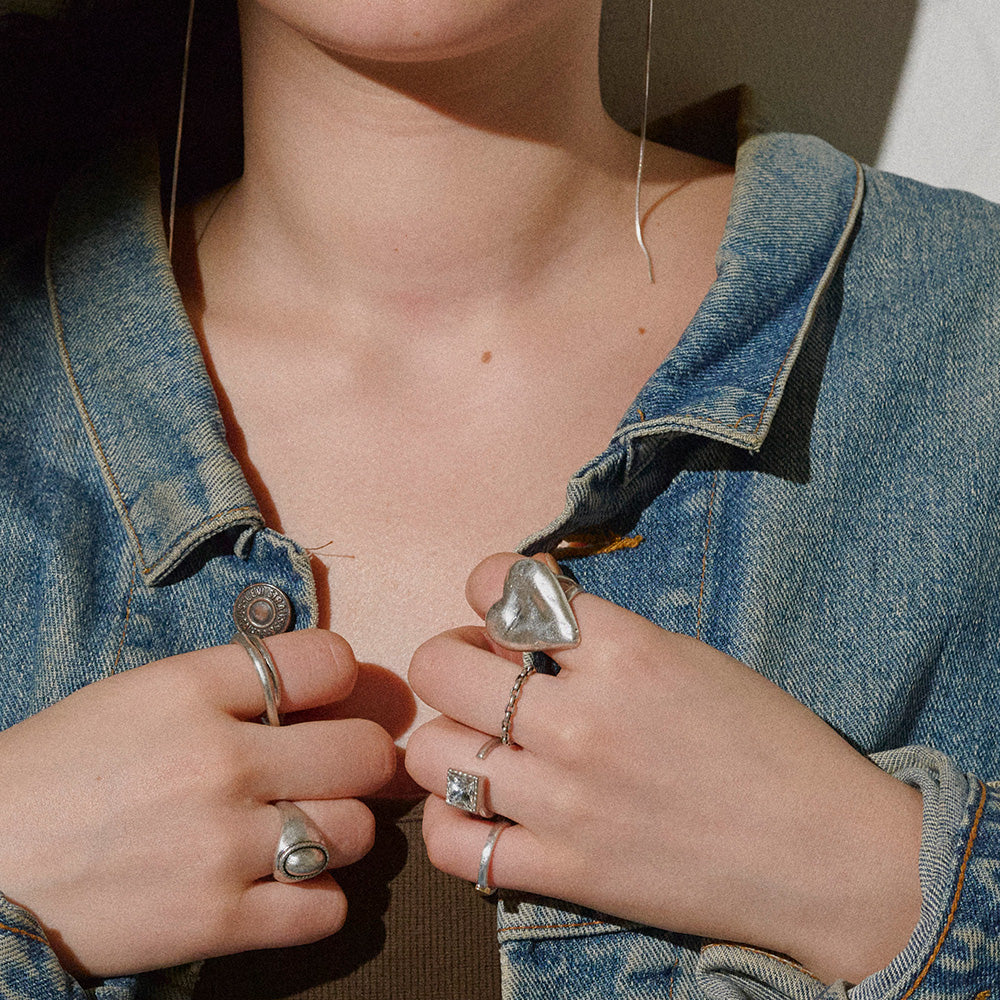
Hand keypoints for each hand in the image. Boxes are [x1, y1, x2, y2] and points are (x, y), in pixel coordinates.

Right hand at [0, 629, 394, 979]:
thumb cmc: (59, 773)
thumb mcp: (137, 696)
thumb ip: (229, 685)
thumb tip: (320, 684)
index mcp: (192, 689)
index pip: (328, 662)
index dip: (338, 680)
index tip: (322, 702)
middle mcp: (218, 761)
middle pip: (364, 753)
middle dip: (359, 762)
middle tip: (333, 773)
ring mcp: (220, 845)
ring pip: (356, 832)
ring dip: (338, 833)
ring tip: (300, 831)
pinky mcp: (215, 923)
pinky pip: (326, 910)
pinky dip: (315, 900)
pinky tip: (282, 886)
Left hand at [406, 554, 922, 983]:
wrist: (828, 855)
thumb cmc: (772, 745)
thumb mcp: (691, 660)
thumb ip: (604, 639)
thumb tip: (524, 623)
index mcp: (624, 653)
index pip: (501, 588)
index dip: (488, 585)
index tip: (501, 604)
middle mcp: (581, 721)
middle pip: (441, 667)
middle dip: (453, 658)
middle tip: (483, 674)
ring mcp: (566, 801)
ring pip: (431, 753)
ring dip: (447, 741)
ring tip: (483, 746)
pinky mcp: (565, 870)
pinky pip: (453, 845)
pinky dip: (452, 825)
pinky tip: (483, 811)